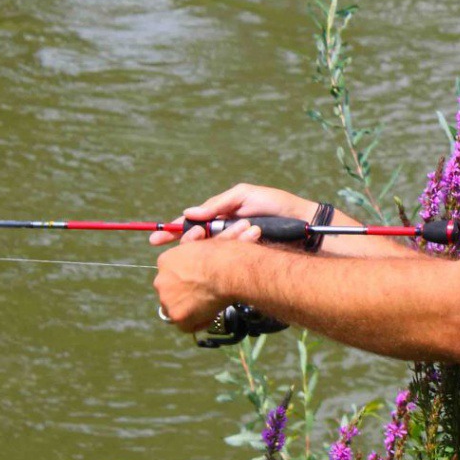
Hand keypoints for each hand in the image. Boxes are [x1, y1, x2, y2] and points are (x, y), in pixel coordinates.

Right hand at [148, 183, 316, 246]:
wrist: (303, 224)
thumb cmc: (275, 206)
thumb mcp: (245, 196)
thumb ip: (217, 204)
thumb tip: (189, 212)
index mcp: (221, 215)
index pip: (192, 224)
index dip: (172, 230)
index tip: (155, 238)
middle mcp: (223, 233)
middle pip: (195, 241)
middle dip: (187, 242)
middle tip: (188, 241)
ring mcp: (232, 248)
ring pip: (208, 253)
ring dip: (209, 247)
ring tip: (225, 237)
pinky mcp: (243, 260)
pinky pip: (225, 262)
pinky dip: (222, 260)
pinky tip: (223, 259)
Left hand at [154, 237, 254, 331]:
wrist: (228, 269)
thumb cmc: (222, 254)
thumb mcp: (205, 244)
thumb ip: (195, 248)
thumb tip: (198, 235)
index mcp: (165, 260)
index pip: (170, 275)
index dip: (184, 280)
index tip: (196, 282)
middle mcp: (161, 280)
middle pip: (169, 293)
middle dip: (183, 295)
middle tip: (202, 295)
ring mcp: (167, 298)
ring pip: (175, 309)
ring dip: (190, 309)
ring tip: (209, 304)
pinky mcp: (177, 315)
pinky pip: (187, 325)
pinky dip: (199, 322)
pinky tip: (211, 315)